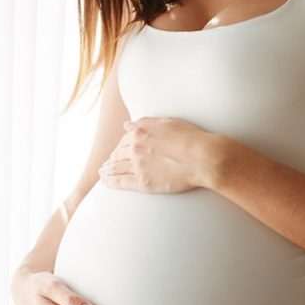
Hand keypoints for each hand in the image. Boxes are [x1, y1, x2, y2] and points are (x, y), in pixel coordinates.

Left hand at [98, 116, 216, 193]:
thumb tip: (126, 124)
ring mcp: (137, 166)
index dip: (120, 146)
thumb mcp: (166, 122)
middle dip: (111, 159)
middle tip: (107, 163)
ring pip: (115, 168)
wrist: (202, 157)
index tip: (118, 150)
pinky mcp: (143, 182)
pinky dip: (110, 181)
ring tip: (102, 172)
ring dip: (106, 170)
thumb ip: (144, 123)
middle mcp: (135, 149)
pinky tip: (104, 182)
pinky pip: (120, 182)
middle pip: (118, 154)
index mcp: (140, 133)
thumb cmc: (190, 137)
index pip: (124, 140)